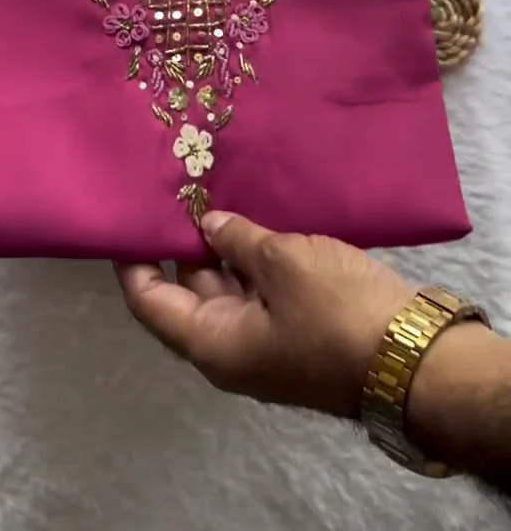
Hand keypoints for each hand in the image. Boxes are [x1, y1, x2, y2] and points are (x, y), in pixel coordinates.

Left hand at [116, 212, 412, 416]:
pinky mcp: (300, 326)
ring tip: (212, 187)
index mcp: (211, 342)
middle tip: (175, 185)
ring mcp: (267, 339)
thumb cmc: (336, 311)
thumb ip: (238, 240)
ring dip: (223, 243)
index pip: (150, 301)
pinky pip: (263, 288)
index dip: (134, 260)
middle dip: (183, 239)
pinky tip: (257, 211)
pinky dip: (254, 254)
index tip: (128, 214)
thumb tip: (209, 226)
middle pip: (189, 289)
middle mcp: (231, 346)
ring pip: (229, 285)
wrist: (415, 358)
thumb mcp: (282, 262)